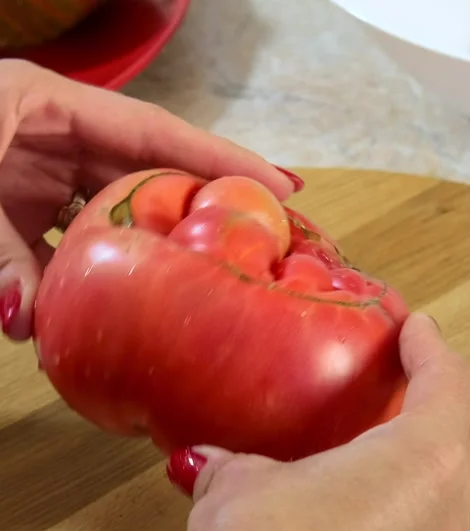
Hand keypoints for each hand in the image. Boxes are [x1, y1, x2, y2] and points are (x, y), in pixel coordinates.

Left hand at [0, 59, 295, 340]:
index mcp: (48, 109)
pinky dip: (94, 283)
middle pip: (150, 177)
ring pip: (117, 220)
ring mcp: (40, 182)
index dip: (221, 162)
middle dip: (203, 211)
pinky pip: (75, 250)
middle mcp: (56, 143)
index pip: (154, 134)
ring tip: (208, 287)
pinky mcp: (22, 218)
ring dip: (153, 257)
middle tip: (264, 247)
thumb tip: (25, 321)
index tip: (284, 189)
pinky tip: (121, 313)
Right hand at [167, 313, 469, 530]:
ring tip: (379, 443)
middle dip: (436, 404)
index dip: (432, 349)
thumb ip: (238, 462)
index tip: (415, 328)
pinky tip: (354, 506)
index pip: (448, 386)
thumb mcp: (239, 481)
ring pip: (447, 494)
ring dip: (421, 461)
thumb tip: (214, 461)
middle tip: (404, 381)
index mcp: (423, 464)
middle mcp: (445, 517)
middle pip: (462, 442)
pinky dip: (401, 507)